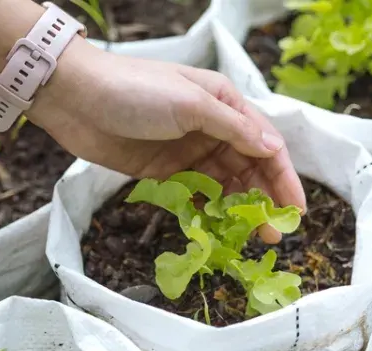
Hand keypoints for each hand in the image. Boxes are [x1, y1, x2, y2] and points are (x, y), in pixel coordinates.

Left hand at [29, 38, 305, 242]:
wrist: (76, 98)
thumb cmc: (135, 90)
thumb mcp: (191, 104)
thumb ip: (233, 128)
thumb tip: (273, 148)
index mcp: (225, 104)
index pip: (266, 145)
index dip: (284, 178)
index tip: (295, 211)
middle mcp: (213, 128)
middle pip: (250, 169)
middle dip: (264, 200)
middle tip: (273, 234)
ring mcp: (189, 152)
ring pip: (225, 186)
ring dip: (238, 211)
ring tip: (248, 238)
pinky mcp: (166, 173)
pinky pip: (196, 197)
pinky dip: (207, 213)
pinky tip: (215, 230)